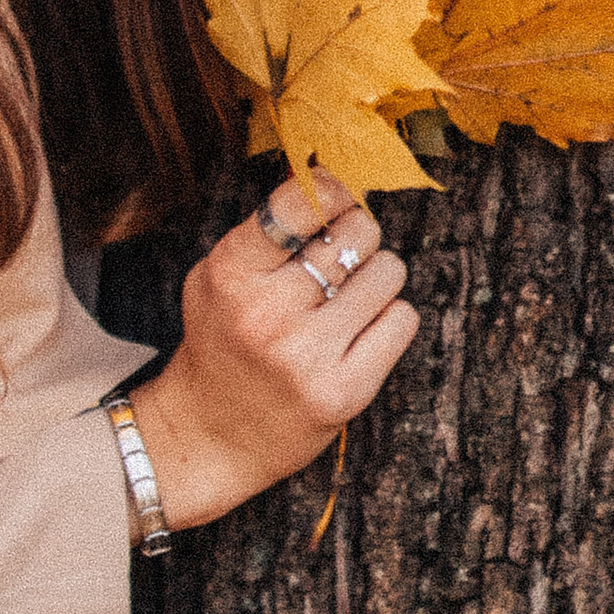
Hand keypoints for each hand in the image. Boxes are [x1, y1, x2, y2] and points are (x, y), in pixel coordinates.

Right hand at [129, 172, 417, 532]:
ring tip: (345, 299)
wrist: (211, 434)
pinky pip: (402, 321)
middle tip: (340, 258)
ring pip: (388, 272)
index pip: (301, 203)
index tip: (336, 199)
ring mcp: (308, 357)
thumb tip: (328, 179)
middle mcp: (267, 314)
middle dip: (356, 237)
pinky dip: (388, 319)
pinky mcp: (344, 393)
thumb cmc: (223, 341)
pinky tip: (358, 332)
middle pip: (357, 233)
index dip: (331, 190)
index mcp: (230, 274)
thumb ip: (268, 230)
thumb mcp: (218, 276)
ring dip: (375, 278)